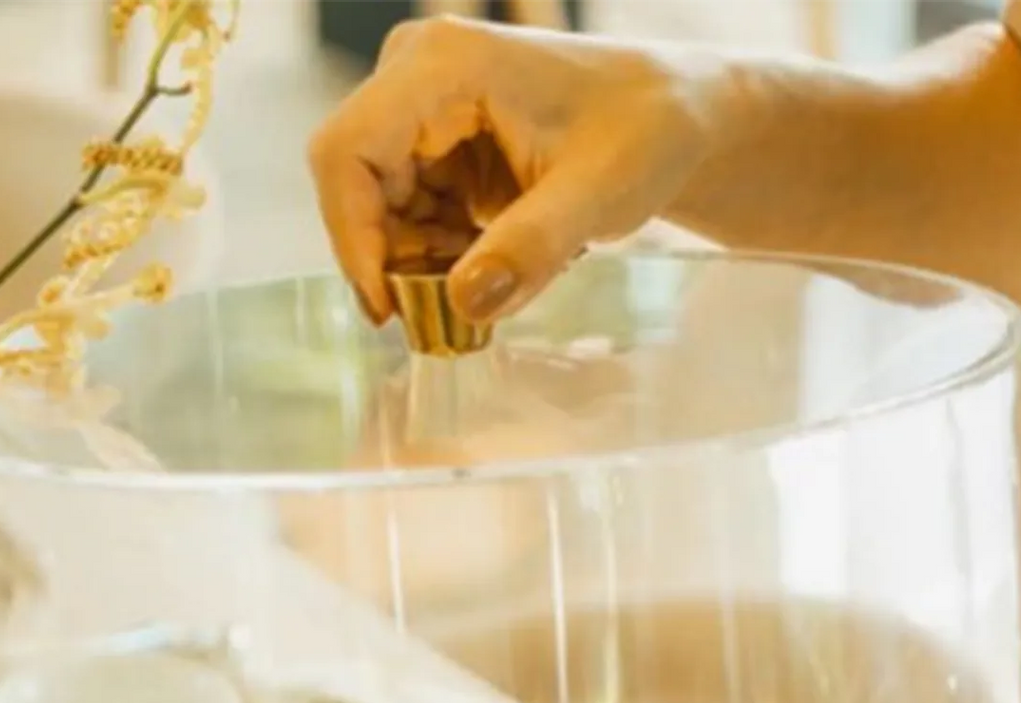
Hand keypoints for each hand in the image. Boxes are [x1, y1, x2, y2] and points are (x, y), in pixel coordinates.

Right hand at [307, 18, 725, 327]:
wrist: (673, 117)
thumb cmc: (644, 134)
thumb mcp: (596, 196)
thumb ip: (529, 250)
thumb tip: (464, 305)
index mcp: (443, 67)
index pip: (347, 153)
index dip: (353, 238)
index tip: (390, 309)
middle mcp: (417, 76)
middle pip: (358, 187)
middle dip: (394, 261)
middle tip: (452, 317)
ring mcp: (423, 110)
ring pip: (380, 209)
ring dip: (421, 265)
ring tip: (494, 282)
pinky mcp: (438, 144)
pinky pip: (409, 214)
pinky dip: (440, 256)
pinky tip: (494, 265)